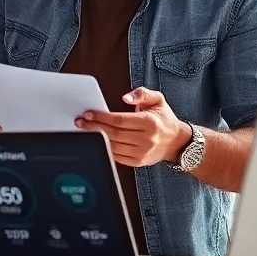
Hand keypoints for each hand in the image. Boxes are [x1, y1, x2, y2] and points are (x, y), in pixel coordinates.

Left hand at [76, 87, 191, 167]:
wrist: (176, 142)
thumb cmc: (164, 119)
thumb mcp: (158, 100)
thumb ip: (142, 93)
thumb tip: (125, 97)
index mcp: (149, 123)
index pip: (119, 120)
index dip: (101, 117)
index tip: (88, 114)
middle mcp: (146, 139)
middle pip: (113, 134)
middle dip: (94, 127)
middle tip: (80, 122)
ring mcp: (142, 153)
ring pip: (113, 146)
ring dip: (97, 139)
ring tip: (85, 131)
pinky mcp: (138, 162)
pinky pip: (116, 157)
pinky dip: (105, 149)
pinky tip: (96, 142)